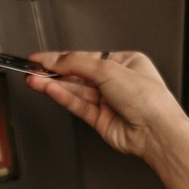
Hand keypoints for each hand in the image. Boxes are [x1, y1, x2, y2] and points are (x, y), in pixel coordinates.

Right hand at [25, 50, 187, 163]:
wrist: (156, 131)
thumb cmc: (149, 99)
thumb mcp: (109, 69)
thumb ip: (77, 63)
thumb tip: (55, 59)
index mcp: (126, 63)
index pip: (87, 57)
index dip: (63, 57)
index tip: (41, 57)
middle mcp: (117, 82)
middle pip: (79, 74)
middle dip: (55, 72)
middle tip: (32, 69)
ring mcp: (108, 102)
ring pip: (75, 90)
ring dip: (54, 84)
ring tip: (34, 80)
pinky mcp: (100, 120)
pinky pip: (77, 105)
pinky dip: (62, 96)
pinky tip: (49, 89)